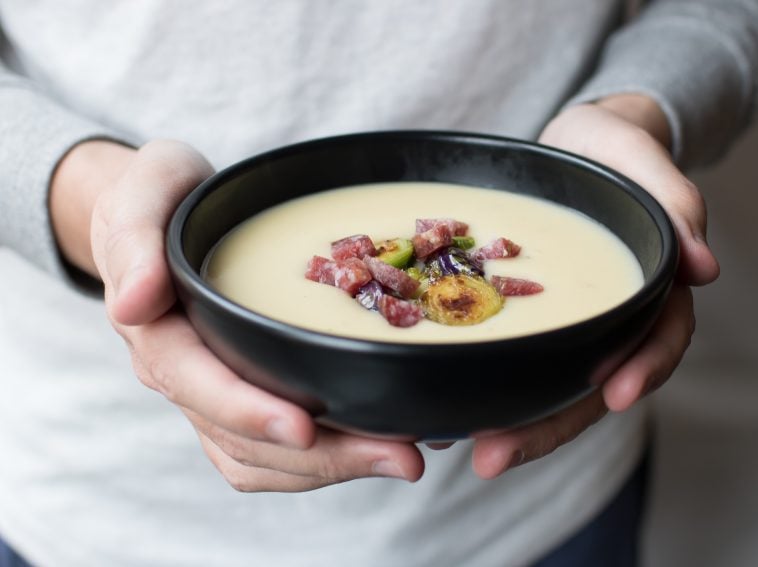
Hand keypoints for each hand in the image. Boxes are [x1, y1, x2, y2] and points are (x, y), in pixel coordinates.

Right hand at [51, 139, 424, 490]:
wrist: (172, 214)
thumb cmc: (161, 198)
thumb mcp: (143, 194)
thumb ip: (133, 241)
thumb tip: (131, 305)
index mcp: (158, 334)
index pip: (199, 385)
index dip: (250, 412)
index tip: (304, 428)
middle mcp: (185, 379)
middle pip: (246, 440)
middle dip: (323, 456)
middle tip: (401, 458)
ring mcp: (215, 396)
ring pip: (267, 459)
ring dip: (337, 467)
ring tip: (406, 457)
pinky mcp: (247, 398)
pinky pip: (280, 453)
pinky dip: (331, 459)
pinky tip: (385, 444)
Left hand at [469, 95, 719, 478]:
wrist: (566, 149)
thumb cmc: (608, 149)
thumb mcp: (639, 153)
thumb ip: (675, 200)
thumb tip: (705, 268)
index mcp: (650, 286)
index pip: (659, 336)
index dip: (644, 368)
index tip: (614, 396)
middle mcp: (610, 318)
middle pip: (592, 386)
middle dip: (548, 426)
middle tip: (494, 457)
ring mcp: (567, 325)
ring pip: (549, 386)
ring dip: (511, 424)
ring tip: (460, 448)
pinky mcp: (524, 322)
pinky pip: (511, 362)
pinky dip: (485, 388)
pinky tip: (443, 412)